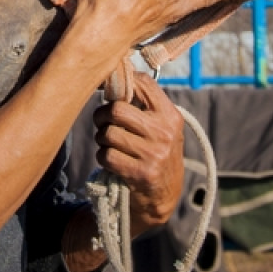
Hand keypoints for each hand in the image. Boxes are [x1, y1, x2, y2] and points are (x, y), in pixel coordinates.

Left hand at [94, 74, 185, 233]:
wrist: (162, 197)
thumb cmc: (155, 154)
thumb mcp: (161, 128)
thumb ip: (145, 105)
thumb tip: (117, 73)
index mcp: (170, 116)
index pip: (143, 83)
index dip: (122, 82)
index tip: (112, 91)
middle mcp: (164, 132)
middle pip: (117, 108)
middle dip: (102, 115)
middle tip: (103, 122)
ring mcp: (154, 154)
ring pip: (108, 133)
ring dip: (102, 139)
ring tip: (109, 143)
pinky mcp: (140, 174)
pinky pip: (106, 155)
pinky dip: (103, 157)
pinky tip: (112, 160)